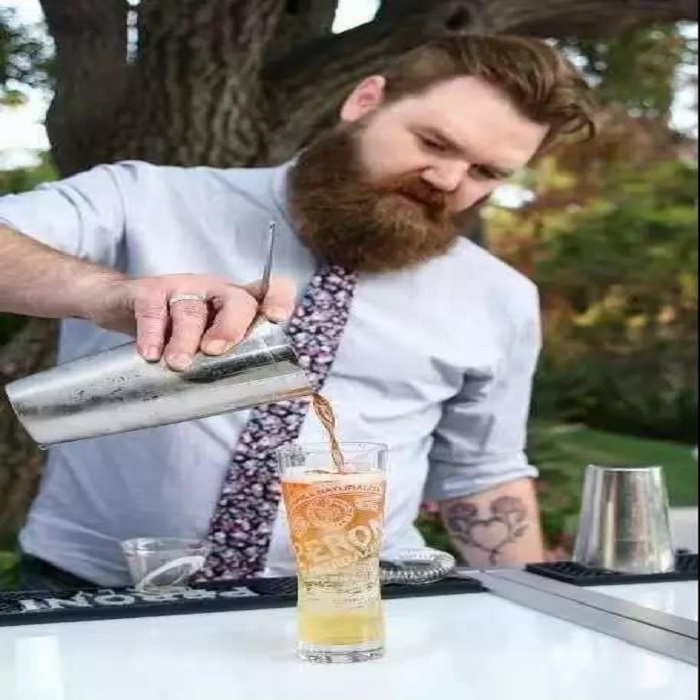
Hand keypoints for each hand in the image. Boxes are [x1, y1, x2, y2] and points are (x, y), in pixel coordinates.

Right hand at [81, 273, 295, 369]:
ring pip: (191, 309)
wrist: (116, 303)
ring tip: (177, 364)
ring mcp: (183, 287)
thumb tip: (239, 394)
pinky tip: (150, 354)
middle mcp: (214, 290)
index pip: (269, 290)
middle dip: (230, 328)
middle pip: (236, 300)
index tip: (277, 319)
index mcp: (236, 303)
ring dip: (186, 339)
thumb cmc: (172, 329)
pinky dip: (152, 334)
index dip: (278, 299)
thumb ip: (223, 359)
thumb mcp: (202, 341)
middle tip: (214, 352)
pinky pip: (153, 311)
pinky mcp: (148, 291)